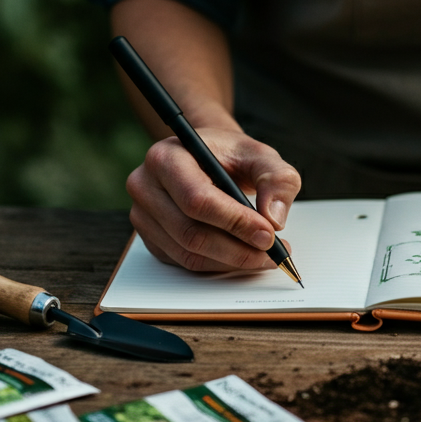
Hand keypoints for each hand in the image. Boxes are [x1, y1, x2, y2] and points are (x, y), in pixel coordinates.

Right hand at [126, 127, 300, 270]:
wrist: (209, 159)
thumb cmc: (231, 156)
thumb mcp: (262, 157)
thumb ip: (276, 180)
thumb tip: (274, 219)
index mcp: (167, 157)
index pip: (197, 199)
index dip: (235, 222)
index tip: (268, 235)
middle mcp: (146, 185)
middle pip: (191, 233)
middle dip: (238, 249)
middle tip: (273, 253)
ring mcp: (144, 214)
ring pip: (188, 253)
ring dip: (231, 261)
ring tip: (264, 255)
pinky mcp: (151, 238)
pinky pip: (184, 262)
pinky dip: (218, 265)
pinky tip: (241, 255)